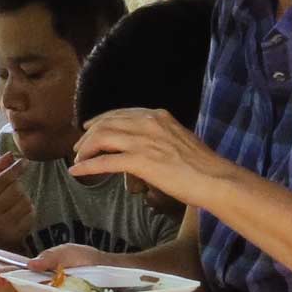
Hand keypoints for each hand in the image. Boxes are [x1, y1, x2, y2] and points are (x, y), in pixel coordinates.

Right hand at [0, 154, 33, 251]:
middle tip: (12, 193)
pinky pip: (31, 214)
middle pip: (16, 189)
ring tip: (14, 206)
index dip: (15, 168)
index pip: (2, 179)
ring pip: (26, 201)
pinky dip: (29, 212)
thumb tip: (10, 154)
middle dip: (18, 187)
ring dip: (25, 200)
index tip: (24, 161)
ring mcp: (3, 227)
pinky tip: (20, 216)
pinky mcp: (16, 235)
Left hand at [70, 108, 228, 209]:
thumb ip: (160, 138)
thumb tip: (146, 149)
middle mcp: (148, 123)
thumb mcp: (179, 139)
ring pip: (102, 138)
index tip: (90, 128)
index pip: (120, 113)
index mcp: (158, 116)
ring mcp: (143, 142)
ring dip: (85, 149)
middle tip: (79, 147)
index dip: (101, 120)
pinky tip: (77, 171)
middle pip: (106, 123)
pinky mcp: (140, 162)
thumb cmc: (202, 166)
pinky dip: (88, 166)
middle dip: (89, 135)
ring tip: (77, 158)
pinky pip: (105, 162)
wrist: (214, 179)